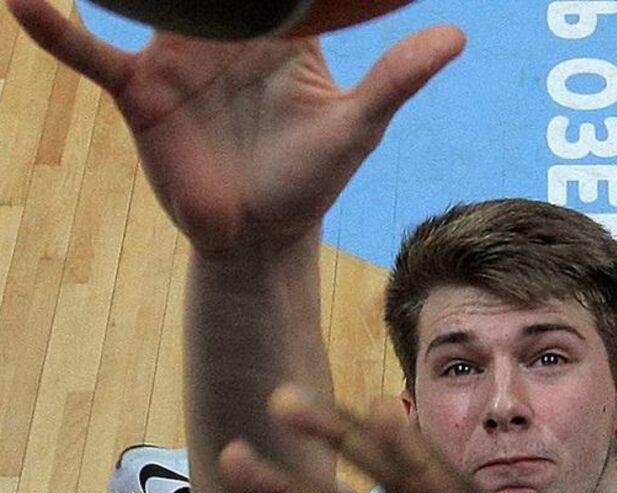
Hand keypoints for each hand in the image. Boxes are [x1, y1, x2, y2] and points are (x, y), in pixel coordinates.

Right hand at [6, 0, 462, 257]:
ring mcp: (173, 55)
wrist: (260, 235)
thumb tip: (456, 34)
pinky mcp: (137, 90)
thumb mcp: (356, 124)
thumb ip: (395, 77)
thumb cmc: (312, 178)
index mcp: (275, 30)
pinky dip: (55, 28)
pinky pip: (88, 54)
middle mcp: (220, 31)